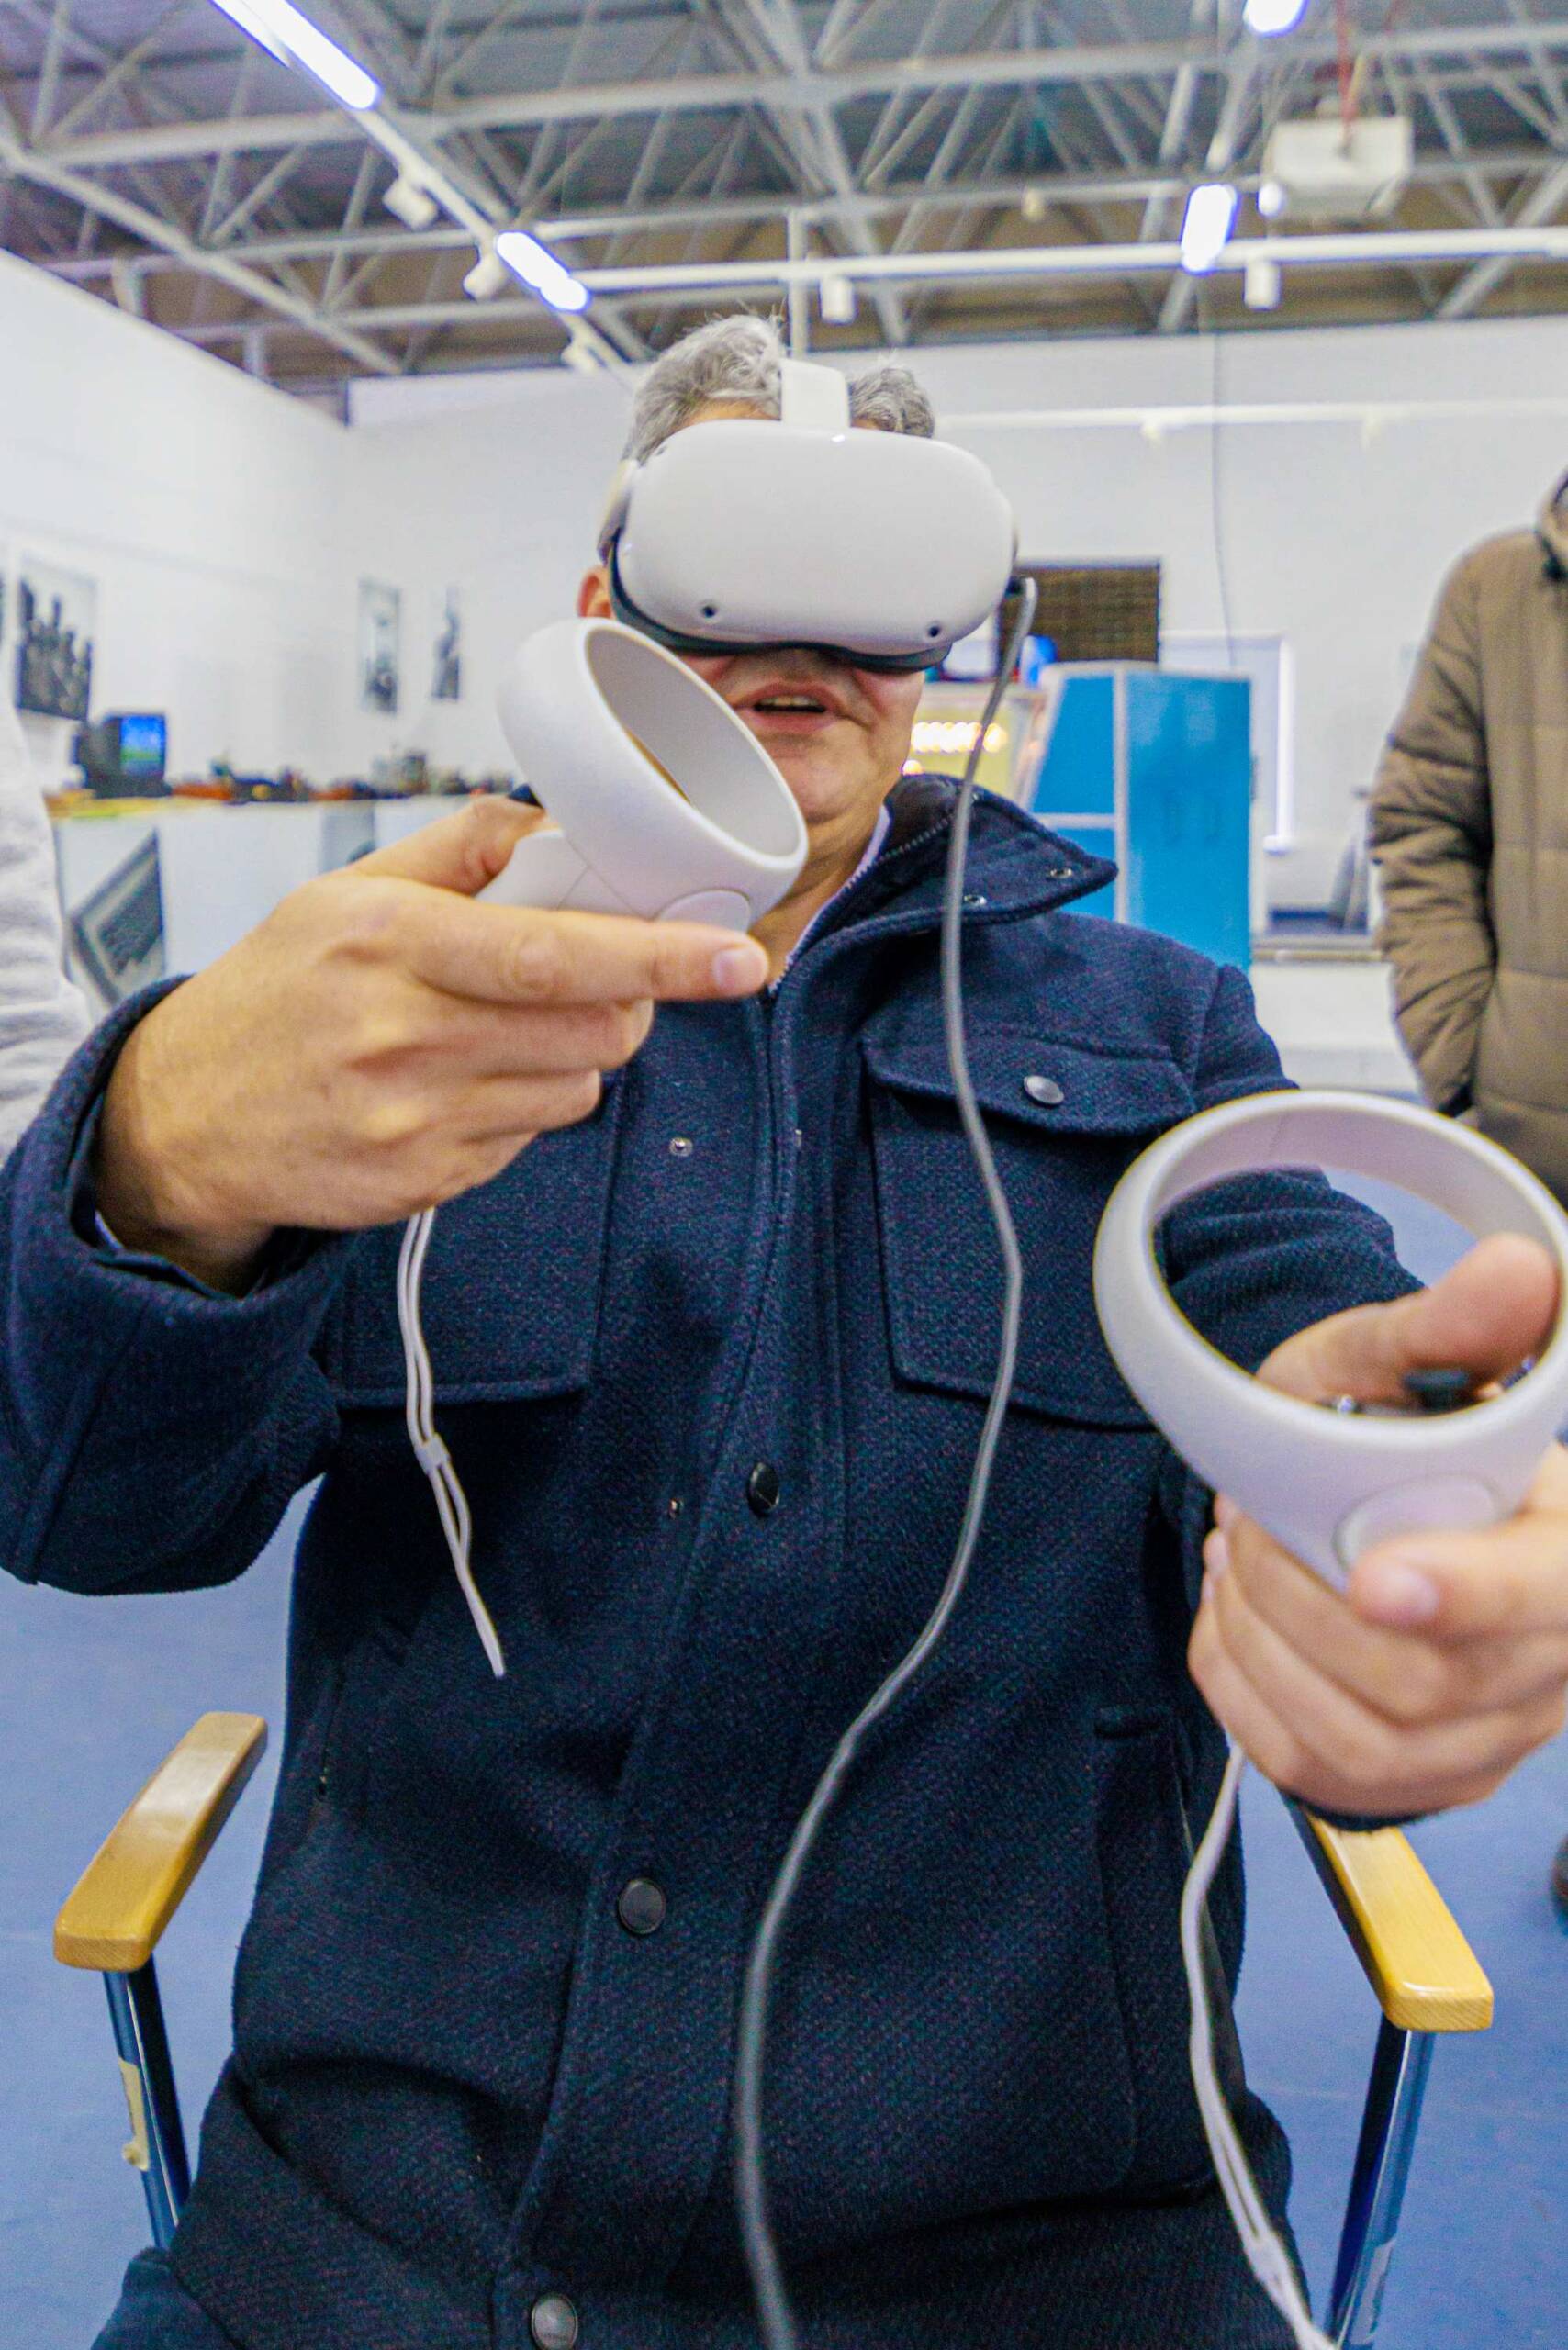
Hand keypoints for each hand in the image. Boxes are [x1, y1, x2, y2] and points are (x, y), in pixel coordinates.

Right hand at [95, 796, 767, 1290]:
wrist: (182, 1119)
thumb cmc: (273, 996)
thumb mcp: (341, 894)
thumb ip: (458, 851)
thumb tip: (553, 825)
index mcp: (388, 942)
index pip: (556, 952)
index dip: (660, 955)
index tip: (733, 954)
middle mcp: (403, 1033)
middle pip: (594, 1028)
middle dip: (627, 1003)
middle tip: (597, 983)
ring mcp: (415, 1117)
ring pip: (576, 1086)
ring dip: (567, 1055)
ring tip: (493, 1035)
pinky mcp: (426, 1181)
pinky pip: (530, 1139)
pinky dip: (519, 1108)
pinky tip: (455, 1087)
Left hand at [1188, 1235, 1567, 1816]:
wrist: (1358, 1504)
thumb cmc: (1386, 1436)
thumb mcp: (1399, 1364)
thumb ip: (1453, 1327)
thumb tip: (1519, 1271)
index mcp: (1566, 1557)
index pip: (1541, 1598)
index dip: (1461, 1594)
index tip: (1373, 1575)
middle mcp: (1548, 1669)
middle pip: (1422, 1682)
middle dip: (1301, 1595)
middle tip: (1253, 1521)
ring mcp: (1484, 1743)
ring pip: (1353, 1737)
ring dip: (1262, 1638)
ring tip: (1240, 1559)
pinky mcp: (1411, 1783)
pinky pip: (1304, 1767)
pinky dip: (1241, 1684)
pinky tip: (1238, 1618)